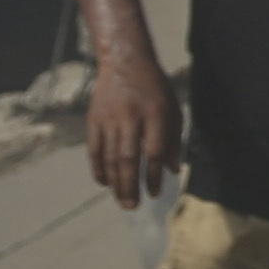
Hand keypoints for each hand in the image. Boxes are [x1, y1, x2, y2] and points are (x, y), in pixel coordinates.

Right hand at [84, 46, 181, 207]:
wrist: (125, 62)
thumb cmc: (154, 89)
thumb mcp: (173, 109)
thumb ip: (174, 140)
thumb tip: (173, 171)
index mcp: (154, 113)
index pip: (153, 151)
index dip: (154, 175)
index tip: (156, 192)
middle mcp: (130, 116)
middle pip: (128, 158)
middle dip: (130, 186)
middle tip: (133, 207)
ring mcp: (109, 118)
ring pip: (110, 157)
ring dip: (115, 182)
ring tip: (122, 200)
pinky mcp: (94, 119)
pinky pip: (94, 149)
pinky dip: (98, 168)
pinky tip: (104, 182)